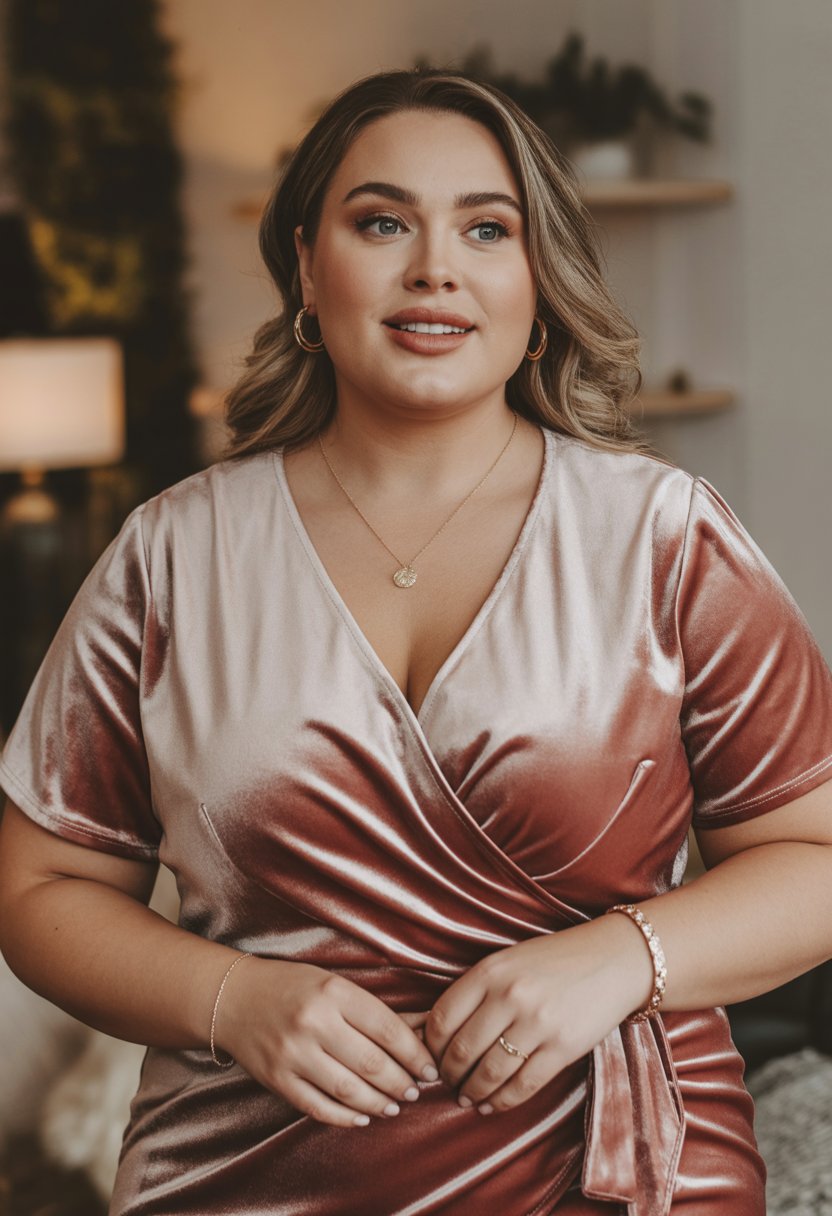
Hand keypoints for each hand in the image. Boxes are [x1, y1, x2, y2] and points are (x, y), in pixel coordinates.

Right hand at [215, 958, 438, 1127]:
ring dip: (379, 1103)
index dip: (415, 1053)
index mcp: (333, 991)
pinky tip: (363, 1116)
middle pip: (372, 1063)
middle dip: (402, 1082)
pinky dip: (346, 1117)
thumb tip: (421, 1031)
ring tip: (395, 1105)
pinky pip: (318, 1108)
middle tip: (416, 1090)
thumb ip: (372, 1011)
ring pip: (349, 1090)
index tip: (430, 1067)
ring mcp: (293, 1053)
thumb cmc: (293, 987)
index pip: (387, 1027)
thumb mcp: (333, 985)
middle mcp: (314, 1022)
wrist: (234, 998)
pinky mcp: (277, 1079)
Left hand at [424, 916, 653, 1114]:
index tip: (431, 1057)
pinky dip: (503, 1101)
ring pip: (490, 1072)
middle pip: (463, 1050)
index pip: (443, 1018)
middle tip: (448, 1083)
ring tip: (467, 1098)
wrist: (612, 960)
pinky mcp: (563, 1047)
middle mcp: (510, 995)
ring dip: (473, 1092)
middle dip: (450, 1074)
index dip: (431, 1046)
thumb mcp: (508, 961)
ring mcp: (538, 1023)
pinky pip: (524, 1085)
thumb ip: (477, 990)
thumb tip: (439, 1031)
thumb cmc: (554, 961)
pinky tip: (492, 1105)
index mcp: (490, 970)